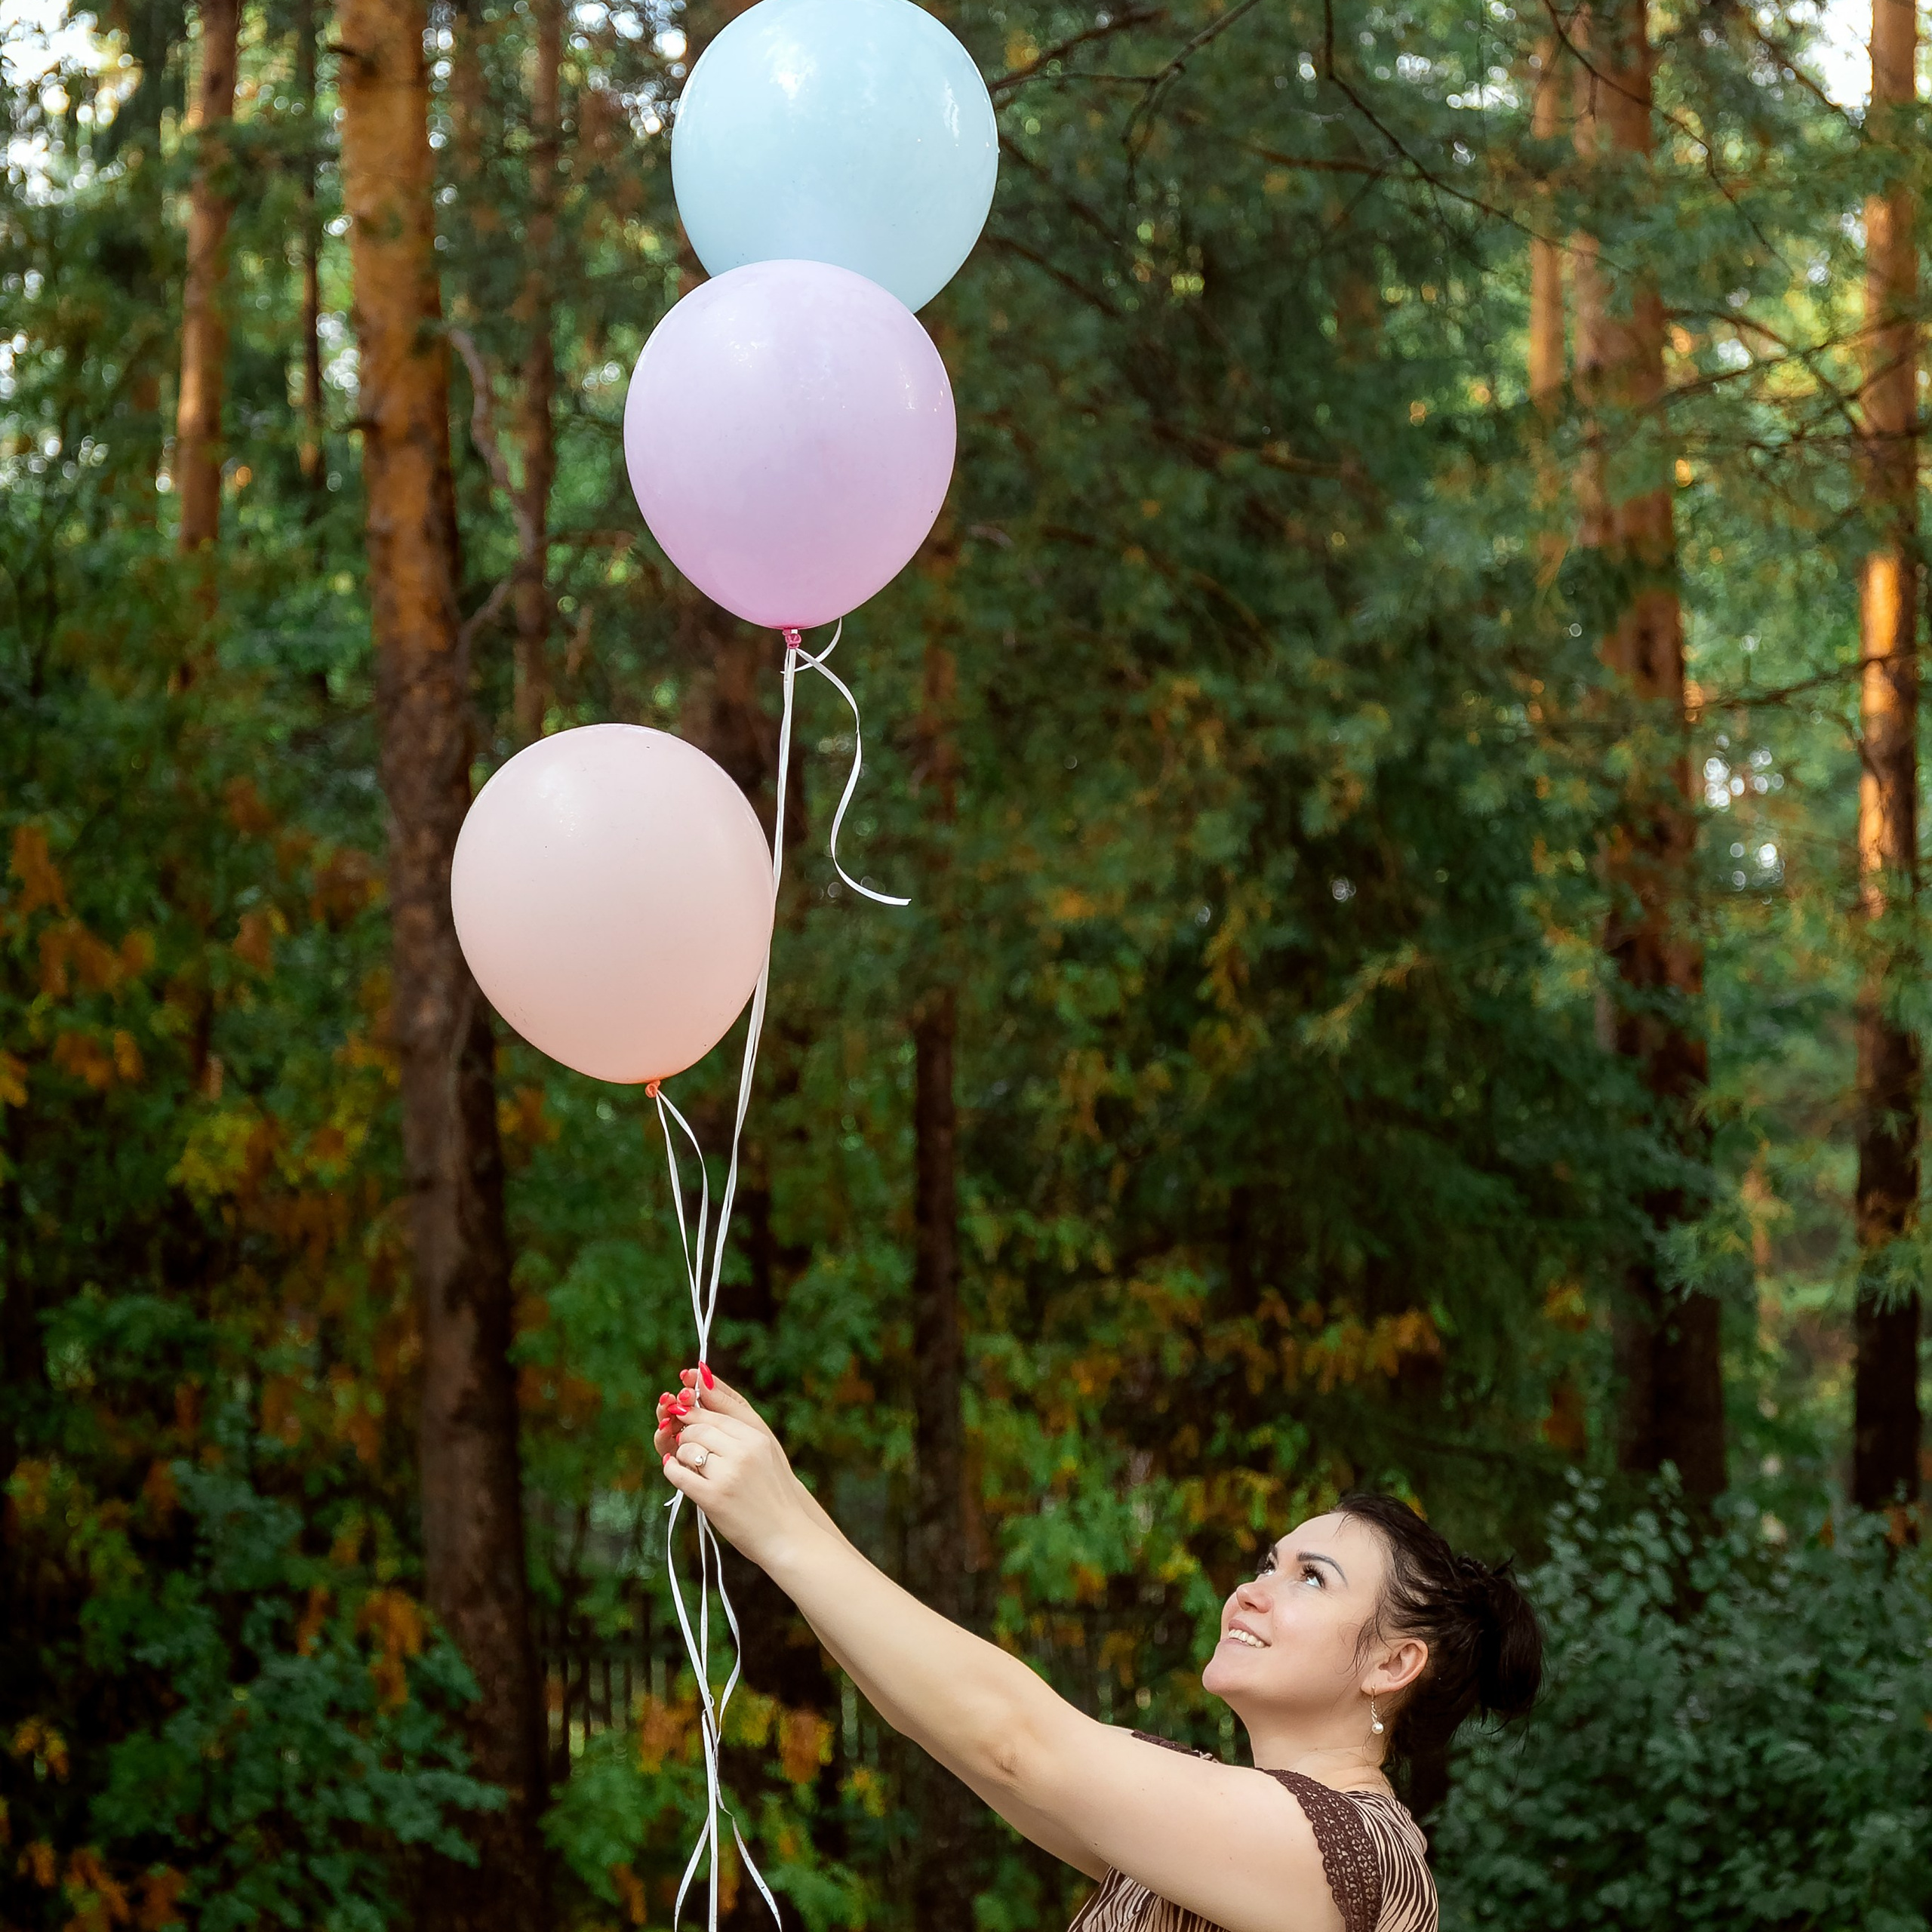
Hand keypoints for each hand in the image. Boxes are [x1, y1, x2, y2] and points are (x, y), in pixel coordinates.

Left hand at [654, 1368, 820, 1571]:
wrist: (788, 1534)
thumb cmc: (774, 1492)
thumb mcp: (766, 1452)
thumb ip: (740, 1428)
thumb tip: (706, 1394)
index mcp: (757, 1436)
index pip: (716, 1413)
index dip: (694, 1410)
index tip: (680, 1410)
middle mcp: (744, 1450)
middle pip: (698, 1428)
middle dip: (685, 1433)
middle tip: (684, 1441)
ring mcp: (728, 1473)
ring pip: (686, 1448)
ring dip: (680, 1454)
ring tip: (688, 1463)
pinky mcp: (714, 1497)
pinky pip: (679, 1474)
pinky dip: (672, 1471)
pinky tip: (675, 1471)